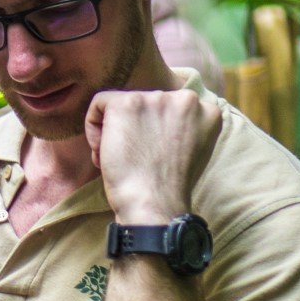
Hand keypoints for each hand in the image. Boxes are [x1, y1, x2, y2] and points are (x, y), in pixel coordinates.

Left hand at [86, 89, 221, 223]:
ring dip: (115, 132)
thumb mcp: (190, 149)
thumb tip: (155, 121)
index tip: (150, 153)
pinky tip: (103, 152)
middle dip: (134, 130)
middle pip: (145, 105)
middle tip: (133, 158)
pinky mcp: (127, 103)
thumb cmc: (168, 186)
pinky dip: (93, 127)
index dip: (153, 132)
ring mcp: (156, 98)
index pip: (168, 109)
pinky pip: (99, 103)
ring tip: (120, 159)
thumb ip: (181, 128)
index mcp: (206, 110)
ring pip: (122, 105)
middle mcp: (186, 98)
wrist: (153, 202)